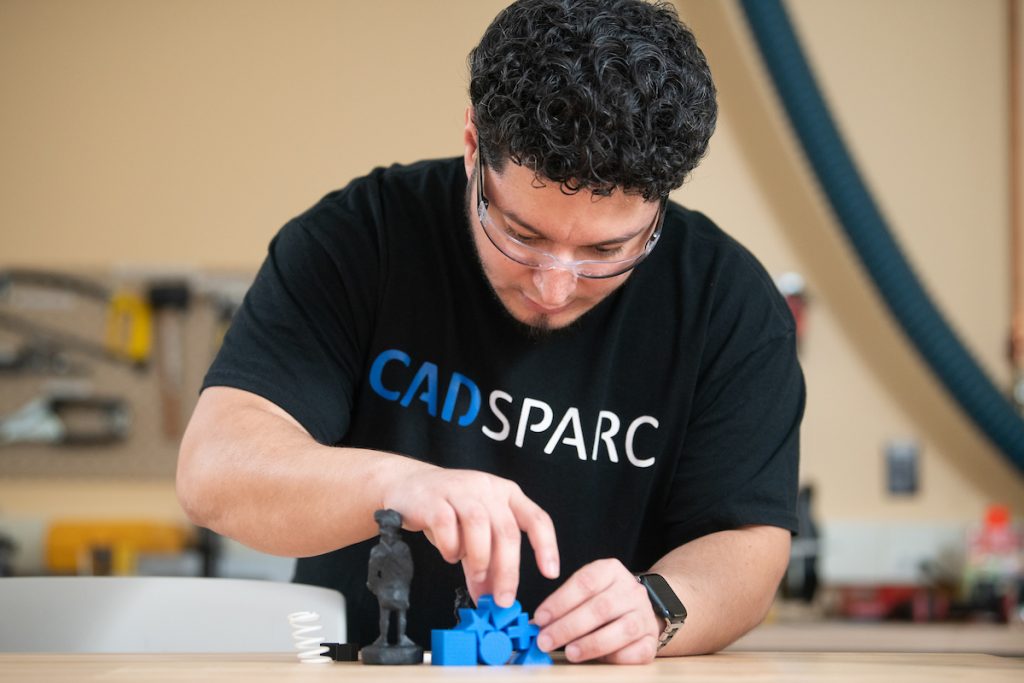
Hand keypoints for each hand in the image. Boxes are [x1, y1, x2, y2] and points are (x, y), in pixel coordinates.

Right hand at [380, 464, 559, 606]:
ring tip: (475, 574)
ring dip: (479, 558)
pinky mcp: (434, 498)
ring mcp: (461, 490)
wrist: (407, 485)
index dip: (546, 546)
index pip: (536, 518)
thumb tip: (494, 601)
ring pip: (479, 525)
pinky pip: (447, 526)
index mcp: (506, 494)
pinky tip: (450, 554)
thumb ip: (486, 565)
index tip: (550, 573)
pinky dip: (451, 547)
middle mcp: (488, 488)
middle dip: (507, 570)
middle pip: (507, 531)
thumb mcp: (474, 536)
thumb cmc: (447, 509)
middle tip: (502, 599)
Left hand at [532, 558, 660, 663]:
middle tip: (546, 640)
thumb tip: (536, 624)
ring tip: (570, 652)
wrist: (639, 609)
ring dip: (591, 643)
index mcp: (611, 570)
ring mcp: (644, 614)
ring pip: (622, 629)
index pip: (584, 582)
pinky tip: (599, 660)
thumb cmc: (603, 601)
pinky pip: (637, 651)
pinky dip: (616, 657)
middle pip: (600, 607)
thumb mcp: (585, 592)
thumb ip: (563, 605)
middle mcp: (631, 590)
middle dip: (568, 626)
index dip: (560, 602)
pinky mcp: (652, 639)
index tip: (541, 618)